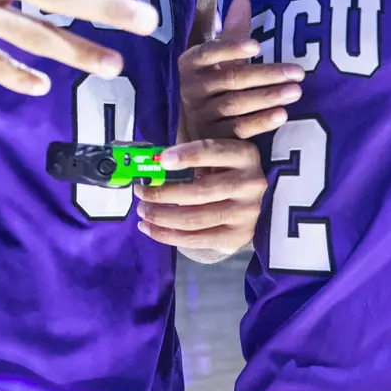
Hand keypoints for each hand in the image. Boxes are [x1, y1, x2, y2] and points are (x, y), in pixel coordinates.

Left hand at [134, 138, 265, 255]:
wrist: (245, 203)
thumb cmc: (221, 172)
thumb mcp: (212, 157)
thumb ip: (188, 157)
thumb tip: (151, 164)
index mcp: (245, 155)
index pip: (213, 152)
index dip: (187, 155)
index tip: (161, 160)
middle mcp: (251, 183)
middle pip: (200, 191)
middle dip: (163, 193)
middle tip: (140, 192)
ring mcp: (248, 212)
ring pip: (195, 218)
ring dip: (161, 216)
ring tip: (143, 211)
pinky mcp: (239, 235)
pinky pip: (197, 239)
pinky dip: (168, 235)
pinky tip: (150, 229)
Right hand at [180, 0, 303, 139]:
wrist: (195, 133)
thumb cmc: (211, 87)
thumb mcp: (217, 60)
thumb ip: (231, 32)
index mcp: (190, 64)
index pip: (209, 52)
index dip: (231, 48)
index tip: (256, 45)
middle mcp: (190, 89)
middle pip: (230, 79)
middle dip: (266, 74)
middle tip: (298, 72)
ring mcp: (200, 116)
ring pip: (236, 104)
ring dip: (268, 97)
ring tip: (296, 91)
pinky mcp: (212, 139)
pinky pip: (238, 130)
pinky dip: (261, 122)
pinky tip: (283, 116)